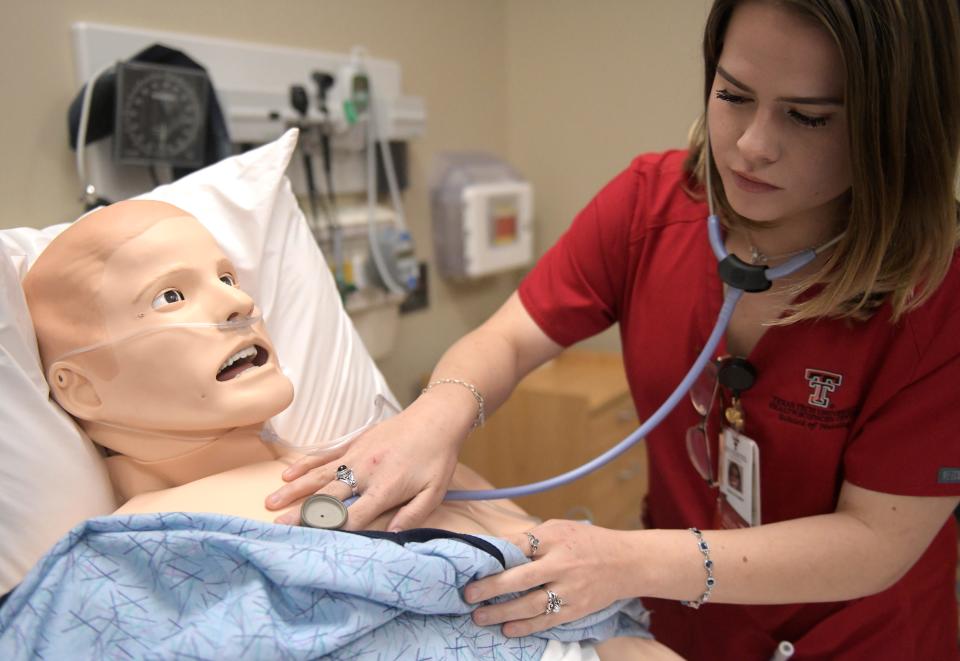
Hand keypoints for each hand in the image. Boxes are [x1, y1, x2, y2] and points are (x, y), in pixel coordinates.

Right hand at [264, 396, 466, 530]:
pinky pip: (325, 455)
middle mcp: (365, 472)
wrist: (436, 418)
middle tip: (277, 528)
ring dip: (294, 489)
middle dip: (301, 515)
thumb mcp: (434, 492)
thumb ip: (412, 516)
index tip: (312, 544)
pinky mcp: (354, 442)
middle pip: (328, 498)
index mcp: (385, 488)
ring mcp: (356, 455)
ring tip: (271, 503)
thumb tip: (392, 538)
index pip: (354, 516)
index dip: (333, 531)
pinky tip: (287, 474)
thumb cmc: (437, 458)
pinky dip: (305, 465)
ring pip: (319, 475)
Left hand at [464, 519, 630, 635]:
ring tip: (479, 617)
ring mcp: (570, 590)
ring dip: (503, 612)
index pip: (520, 546)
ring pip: (531, 605)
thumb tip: (498, 549)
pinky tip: (507, 629)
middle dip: (492, 587)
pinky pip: (547, 621)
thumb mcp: (560, 528)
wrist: (626, 563)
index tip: (472, 564)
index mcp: (556, 539)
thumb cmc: (586, 542)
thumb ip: (532, 539)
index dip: (495, 555)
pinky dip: (526, 627)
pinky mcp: (576, 610)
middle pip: (521, 577)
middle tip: (468, 595)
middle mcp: (562, 565)